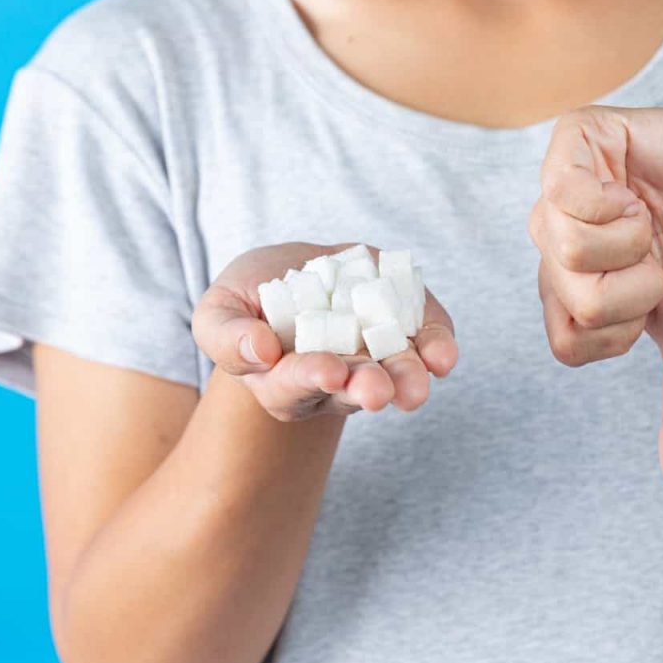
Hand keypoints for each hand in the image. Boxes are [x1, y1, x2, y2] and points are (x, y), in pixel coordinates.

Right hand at [192, 243, 457, 420]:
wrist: (302, 271)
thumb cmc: (253, 297)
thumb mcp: (220, 309)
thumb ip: (226, 336)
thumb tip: (259, 353)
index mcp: (285, 383)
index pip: (295, 387)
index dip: (310, 377)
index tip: (327, 370)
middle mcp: (337, 382)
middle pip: (352, 392)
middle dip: (366, 389)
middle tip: (378, 391)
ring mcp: (377, 360)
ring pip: (396, 376)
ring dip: (408, 377)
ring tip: (419, 381)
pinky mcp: (409, 333)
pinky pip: (427, 345)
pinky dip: (437, 347)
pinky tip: (442, 355)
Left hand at [529, 104, 662, 497]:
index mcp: (566, 290)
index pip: (568, 344)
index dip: (621, 330)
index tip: (652, 298)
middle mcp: (549, 244)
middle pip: (569, 301)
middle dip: (636, 286)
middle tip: (656, 252)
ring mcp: (554, 192)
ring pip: (566, 252)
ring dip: (633, 244)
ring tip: (647, 217)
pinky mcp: (571, 143)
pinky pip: (566, 194)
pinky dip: (617, 201)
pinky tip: (634, 186)